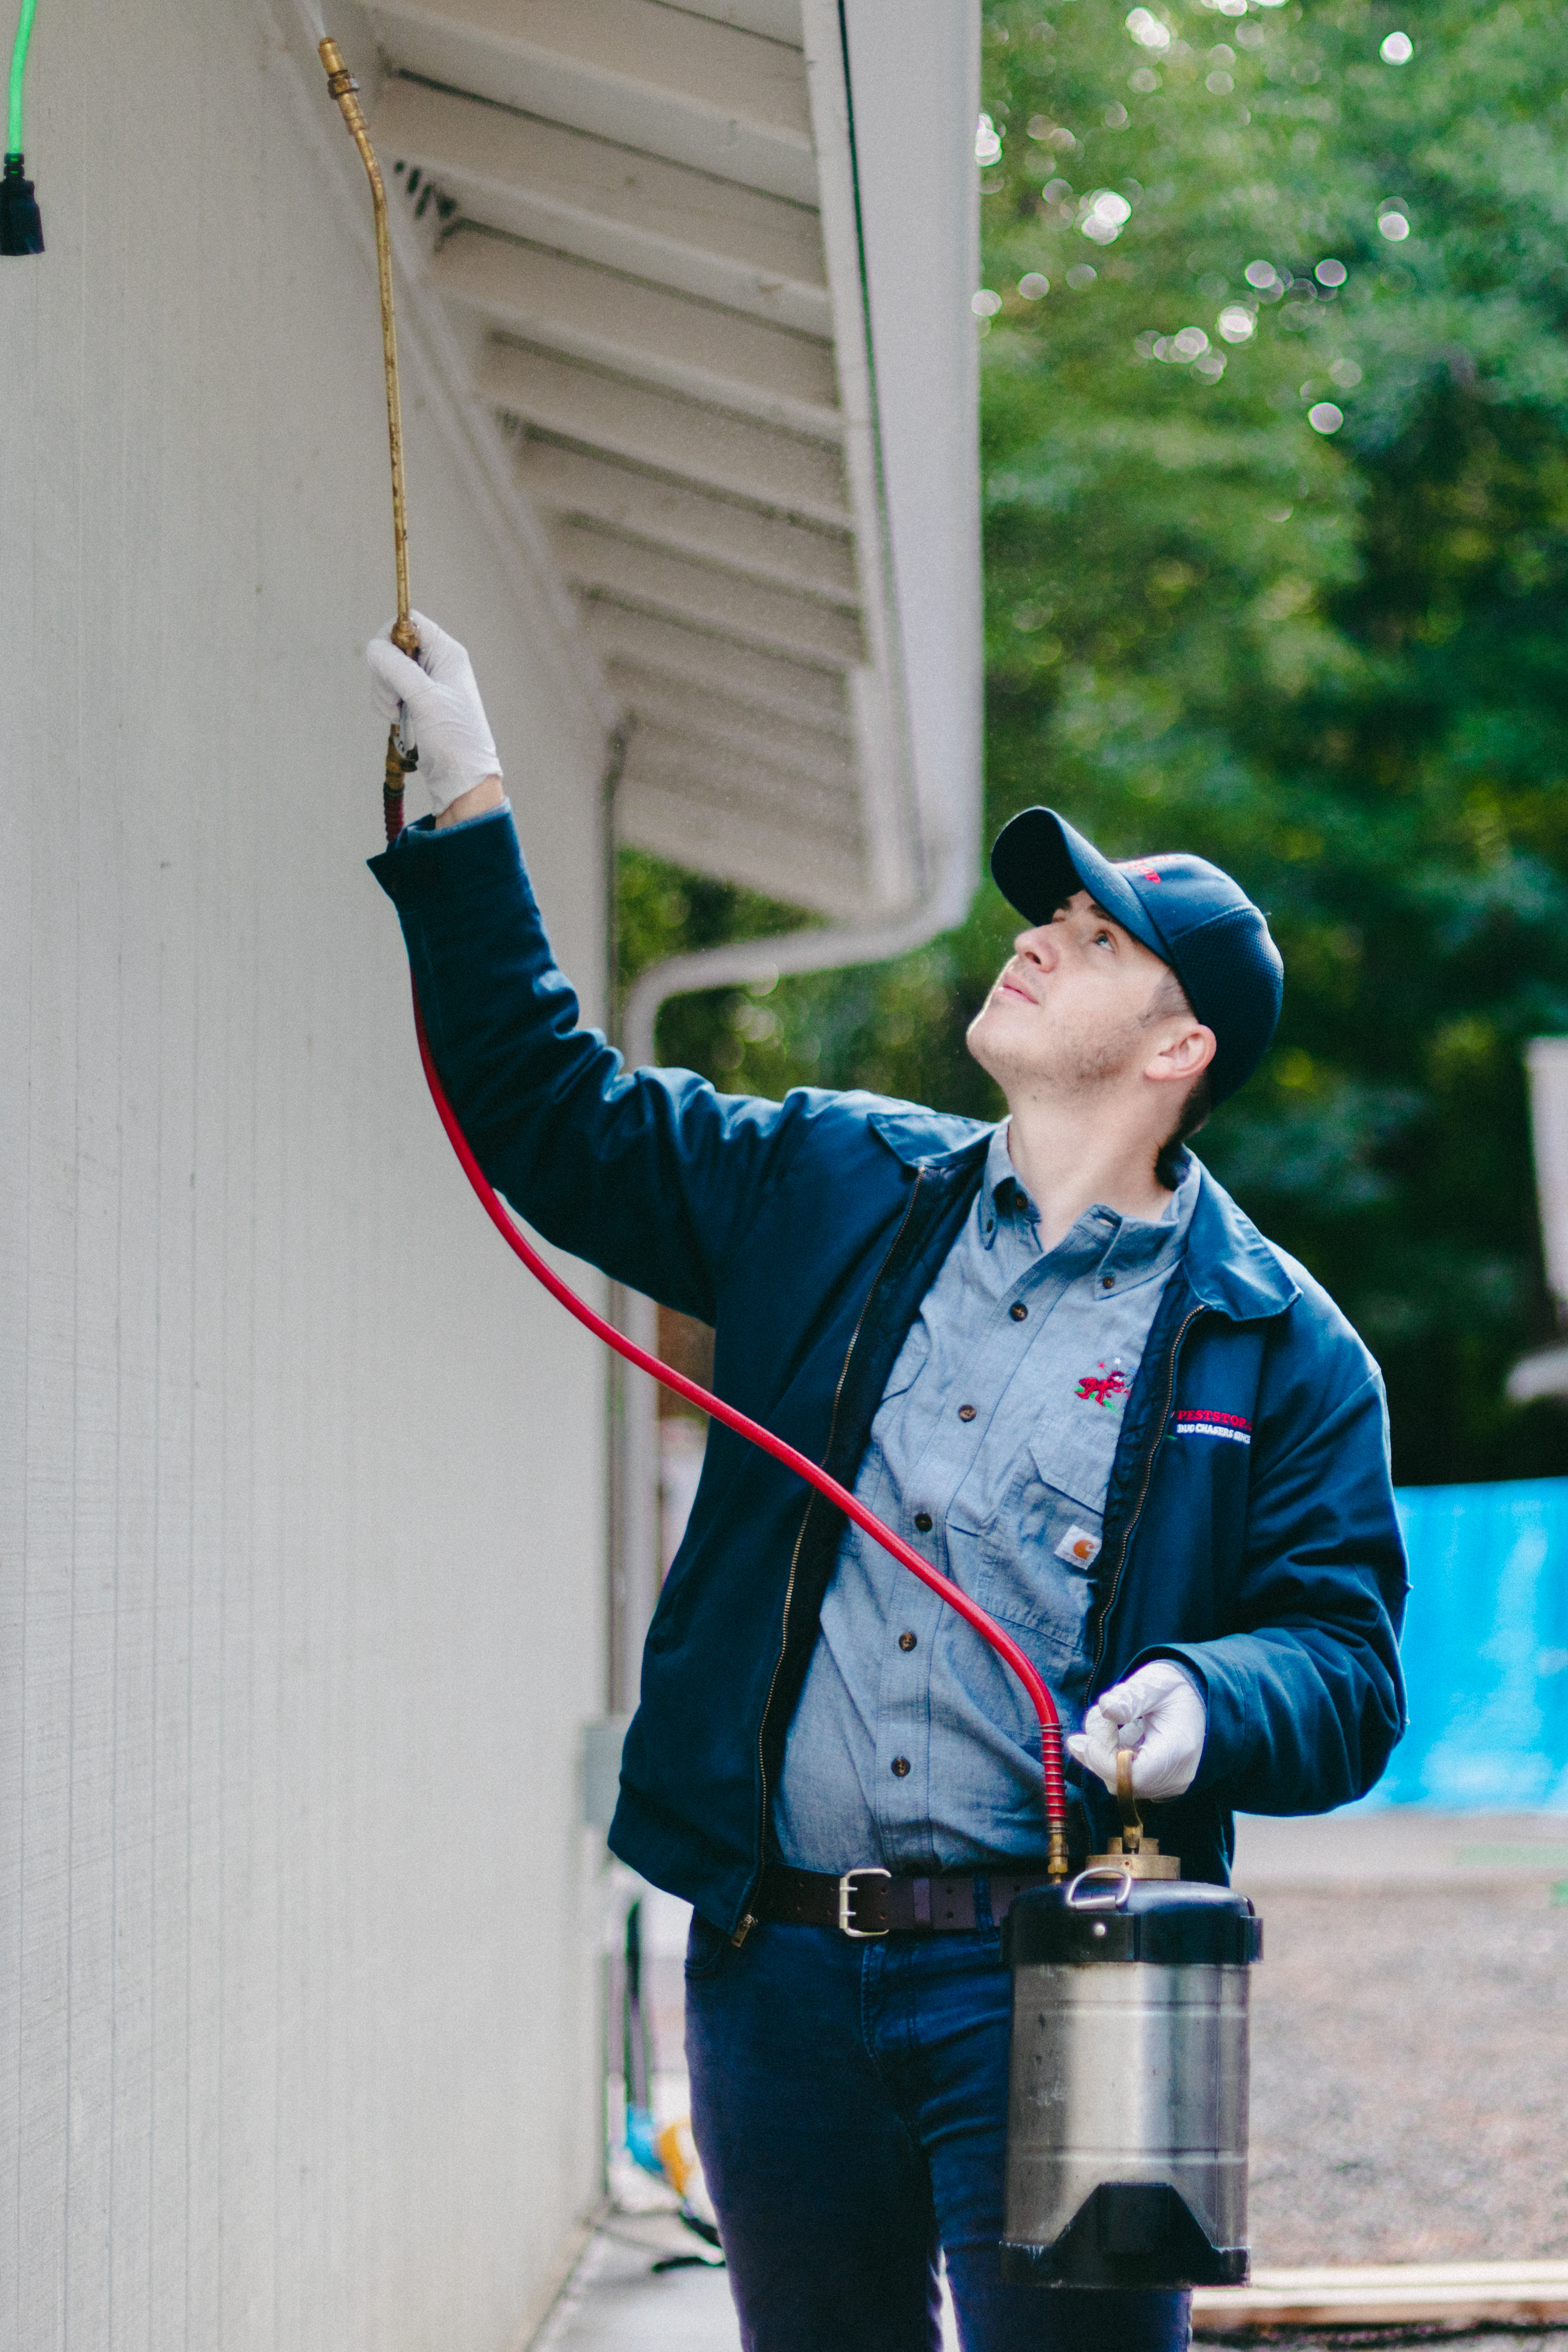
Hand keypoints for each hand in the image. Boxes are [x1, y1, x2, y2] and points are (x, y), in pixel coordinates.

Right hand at [365, 611, 501, 815]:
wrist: (462, 780)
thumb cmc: (454, 739)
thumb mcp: (424, 698)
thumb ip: (397, 667)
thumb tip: (373, 647)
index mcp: (447, 654)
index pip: (410, 622)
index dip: (391, 637)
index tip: (387, 664)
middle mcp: (437, 664)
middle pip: (393, 646)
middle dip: (384, 672)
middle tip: (396, 697)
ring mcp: (425, 684)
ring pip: (386, 671)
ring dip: (384, 692)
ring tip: (399, 714)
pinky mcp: (416, 703)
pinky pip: (389, 691)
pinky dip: (386, 704)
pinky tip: (396, 720)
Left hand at [1066, 1660, 1205, 1802]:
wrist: (1193, 1698)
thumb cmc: (1172, 1688)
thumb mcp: (1152, 1683)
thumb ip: (1129, 1697)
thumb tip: (1106, 1709)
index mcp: (1178, 1750)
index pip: (1135, 1776)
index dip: (1103, 1762)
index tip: (1082, 1740)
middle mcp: (1177, 1776)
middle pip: (1122, 1783)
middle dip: (1099, 1753)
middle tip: (1094, 1721)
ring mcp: (1169, 1784)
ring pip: (1119, 1783)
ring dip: (1103, 1754)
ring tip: (1110, 1722)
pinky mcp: (1158, 1784)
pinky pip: (1125, 1780)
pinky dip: (1111, 1759)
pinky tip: (1118, 1734)